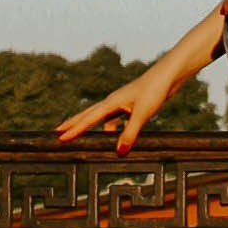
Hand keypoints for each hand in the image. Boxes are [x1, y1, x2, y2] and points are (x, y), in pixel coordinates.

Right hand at [56, 59, 183, 154]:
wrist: (169, 74)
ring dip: (91, 126)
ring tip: (81, 135)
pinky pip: (116, 118)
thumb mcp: (142, 114)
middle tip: (58, 132)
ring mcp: (123, 102)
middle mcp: (114, 101)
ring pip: (102, 117)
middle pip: (88, 114)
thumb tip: (118, 153)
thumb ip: (130, 133)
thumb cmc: (155, 90)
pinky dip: (113, 127)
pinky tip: (117, 135)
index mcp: (112, 102)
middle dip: (73, 123)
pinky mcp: (132, 104)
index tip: (59, 137)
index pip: (88, 119)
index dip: (74, 129)